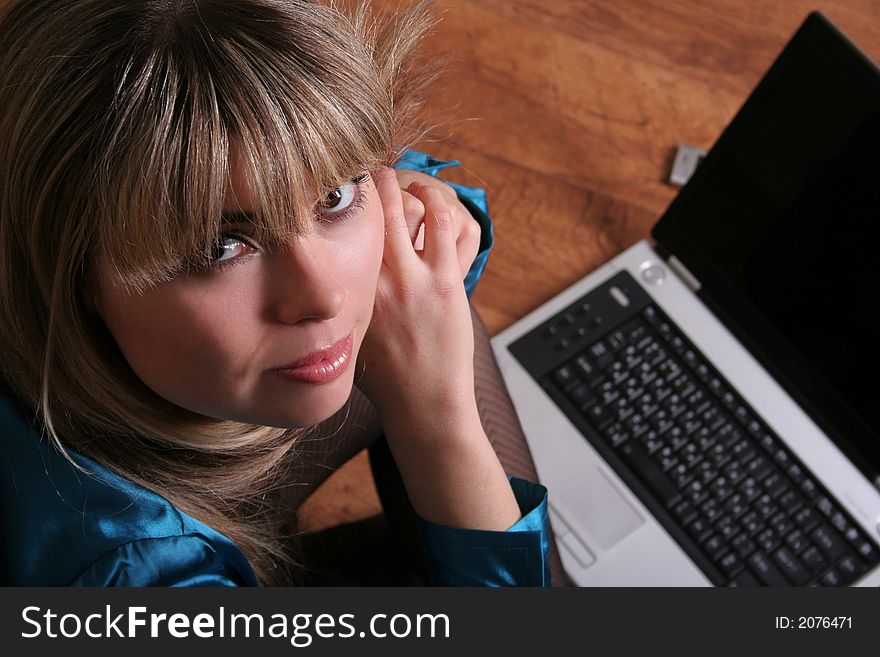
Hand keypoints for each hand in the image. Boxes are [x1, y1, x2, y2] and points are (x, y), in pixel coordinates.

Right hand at [357, 167, 519, 529]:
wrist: (423, 407)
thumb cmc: (384, 378)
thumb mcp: (344, 337)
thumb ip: (336, 303)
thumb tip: (319, 280)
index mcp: (349, 290)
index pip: (342, 224)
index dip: (345, 193)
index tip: (345, 184)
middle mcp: (379, 278)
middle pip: (378, 203)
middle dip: (378, 177)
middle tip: (378, 171)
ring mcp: (417, 280)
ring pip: (418, 208)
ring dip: (418, 187)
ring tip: (414, 184)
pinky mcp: (449, 285)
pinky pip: (452, 230)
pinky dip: (448, 208)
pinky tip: (440, 206)